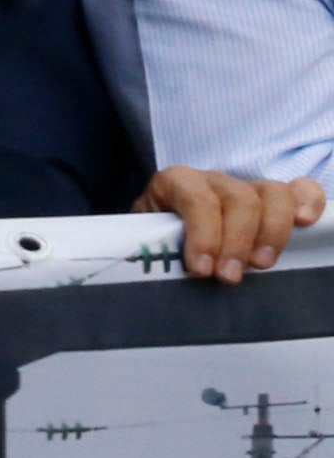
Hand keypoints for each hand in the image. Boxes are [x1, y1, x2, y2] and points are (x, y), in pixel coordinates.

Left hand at [141, 167, 326, 284]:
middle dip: (236, 241)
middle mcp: (213, 180)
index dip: (203, 233)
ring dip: (271, 232)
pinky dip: (308, 202)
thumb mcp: (148, 241)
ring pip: (271, 194)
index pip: (195, 198)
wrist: (161, 230)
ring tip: (262, 265)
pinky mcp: (270, 198)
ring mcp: (245, 185)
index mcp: (176, 183)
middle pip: (238, 199)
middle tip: (230, 276)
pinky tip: (306, 222)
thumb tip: (168, 278)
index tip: (201, 269)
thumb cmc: (157, 239)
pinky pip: (299, 189)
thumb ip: (157, 250)